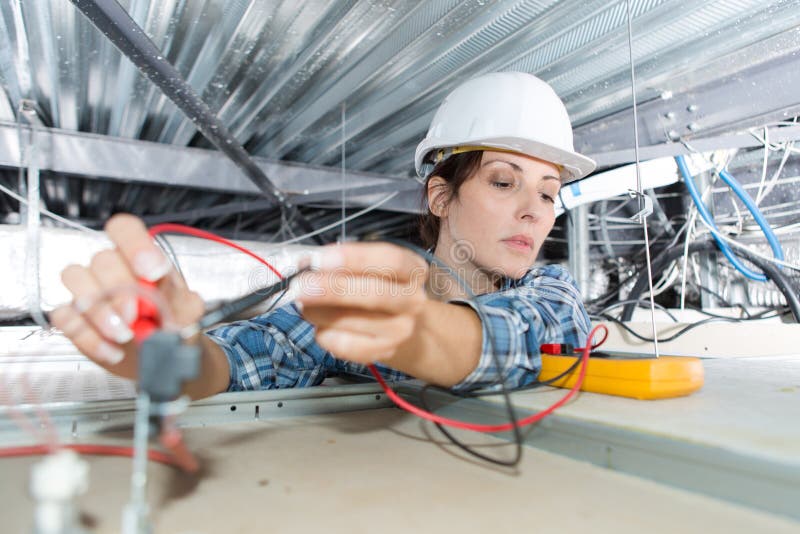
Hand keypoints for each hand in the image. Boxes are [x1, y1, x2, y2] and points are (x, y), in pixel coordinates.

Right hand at [49, 214, 204, 379]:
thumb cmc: (172, 325)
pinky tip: (113, 350)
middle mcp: (112, 268)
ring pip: (76, 279)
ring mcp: (89, 290)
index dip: (135, 246)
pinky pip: (65, 315)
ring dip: (99, 311)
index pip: (126, 229)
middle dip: (119, 290)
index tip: (152, 272)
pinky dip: (88, 336)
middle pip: (102, 259)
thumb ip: (180, 303)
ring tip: (125, 335)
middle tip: (135, 316)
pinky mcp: (74, 316)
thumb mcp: (187, 312)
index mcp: (141, 258)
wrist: (161, 355)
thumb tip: (165, 304)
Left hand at [294, 243, 428, 363]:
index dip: (355, 258)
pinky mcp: (383, 352)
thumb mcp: (369, 267)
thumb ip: (344, 263)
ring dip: (319, 312)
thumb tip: (307, 265)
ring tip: (304, 304)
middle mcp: (413, 300)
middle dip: (333, 289)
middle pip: (375, 294)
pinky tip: (321, 325)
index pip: (391, 260)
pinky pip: (346, 346)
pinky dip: (325, 334)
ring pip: (354, 321)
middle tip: (300, 286)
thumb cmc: (376, 287)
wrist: (399, 325)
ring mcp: (400, 330)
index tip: (321, 259)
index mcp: (413, 270)